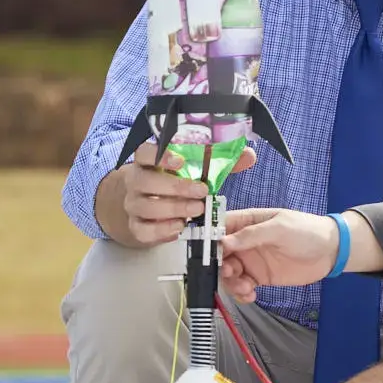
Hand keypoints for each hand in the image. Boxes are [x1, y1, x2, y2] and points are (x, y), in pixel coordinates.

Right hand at [106, 141, 256, 246]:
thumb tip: (248, 155)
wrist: (149, 206)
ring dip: (172, 209)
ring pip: (144, 206)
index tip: (180, 161)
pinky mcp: (136, 226)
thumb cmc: (176, 182)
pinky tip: (179, 227)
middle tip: (200, 192)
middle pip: (145, 181)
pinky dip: (161, 230)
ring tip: (195, 210)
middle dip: (175, 187)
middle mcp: (136, 181)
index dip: (160, 155)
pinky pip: (143, 230)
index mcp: (149, 161)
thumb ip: (220, 161)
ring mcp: (133, 204)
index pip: (144, 153)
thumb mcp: (196, 169)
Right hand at [220, 207, 340, 301]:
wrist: (330, 251)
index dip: (208, 240)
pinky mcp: (259, 277)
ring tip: (245, 287)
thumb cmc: (306, 231)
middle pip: (219, 254)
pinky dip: (241, 293)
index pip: (219, 228)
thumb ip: (251, 235)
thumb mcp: (279, 228)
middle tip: (231, 273)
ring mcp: (251, 260)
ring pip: (228, 273)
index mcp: (247, 222)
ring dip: (231, 283)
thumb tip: (223, 241)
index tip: (205, 254)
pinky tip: (250, 295)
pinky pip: (242, 286)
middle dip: (219, 266)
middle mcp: (245, 242)